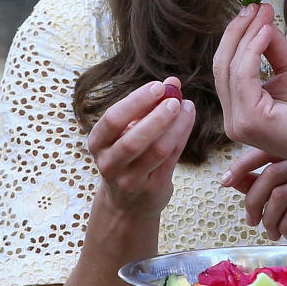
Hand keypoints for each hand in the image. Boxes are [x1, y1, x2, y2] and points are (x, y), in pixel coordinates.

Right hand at [87, 78, 194, 216]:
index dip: (136, 101)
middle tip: (175, 99)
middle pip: (133, 139)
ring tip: (187, 107)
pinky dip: (182, 136)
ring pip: (156, 151)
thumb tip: (172, 82)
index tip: (158, 86)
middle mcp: (109, 163)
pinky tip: (188, 120)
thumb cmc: (128, 157)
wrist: (126, 203)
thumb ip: (146, 108)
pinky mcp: (152, 188)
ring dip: (175, 126)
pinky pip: (171, 160)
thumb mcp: (127, 132)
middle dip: (157, 116)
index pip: (113, 119)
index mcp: (98, 143)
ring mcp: (130, 180)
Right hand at [213, 4, 286, 173]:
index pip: (227, 67)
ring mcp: (238, 123)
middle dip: (238, 31)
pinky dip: (252, 49)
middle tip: (254, 6)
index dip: (237, 35)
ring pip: (230, 68)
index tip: (254, 8)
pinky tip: (265, 32)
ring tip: (262, 13)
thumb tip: (260, 18)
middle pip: (222, 65)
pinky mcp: (249, 121)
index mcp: (242, 109)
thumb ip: (272, 48)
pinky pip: (243, 76)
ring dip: (245, 35)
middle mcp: (234, 119)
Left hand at [223, 153, 286, 237]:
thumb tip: (230, 179)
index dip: (242, 165)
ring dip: (270, 220)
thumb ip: (263, 184)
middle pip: (272, 173)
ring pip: (283, 195)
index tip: (224, 181)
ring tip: (274, 232)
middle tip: (252, 221)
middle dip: (253, 201)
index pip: (267, 148)